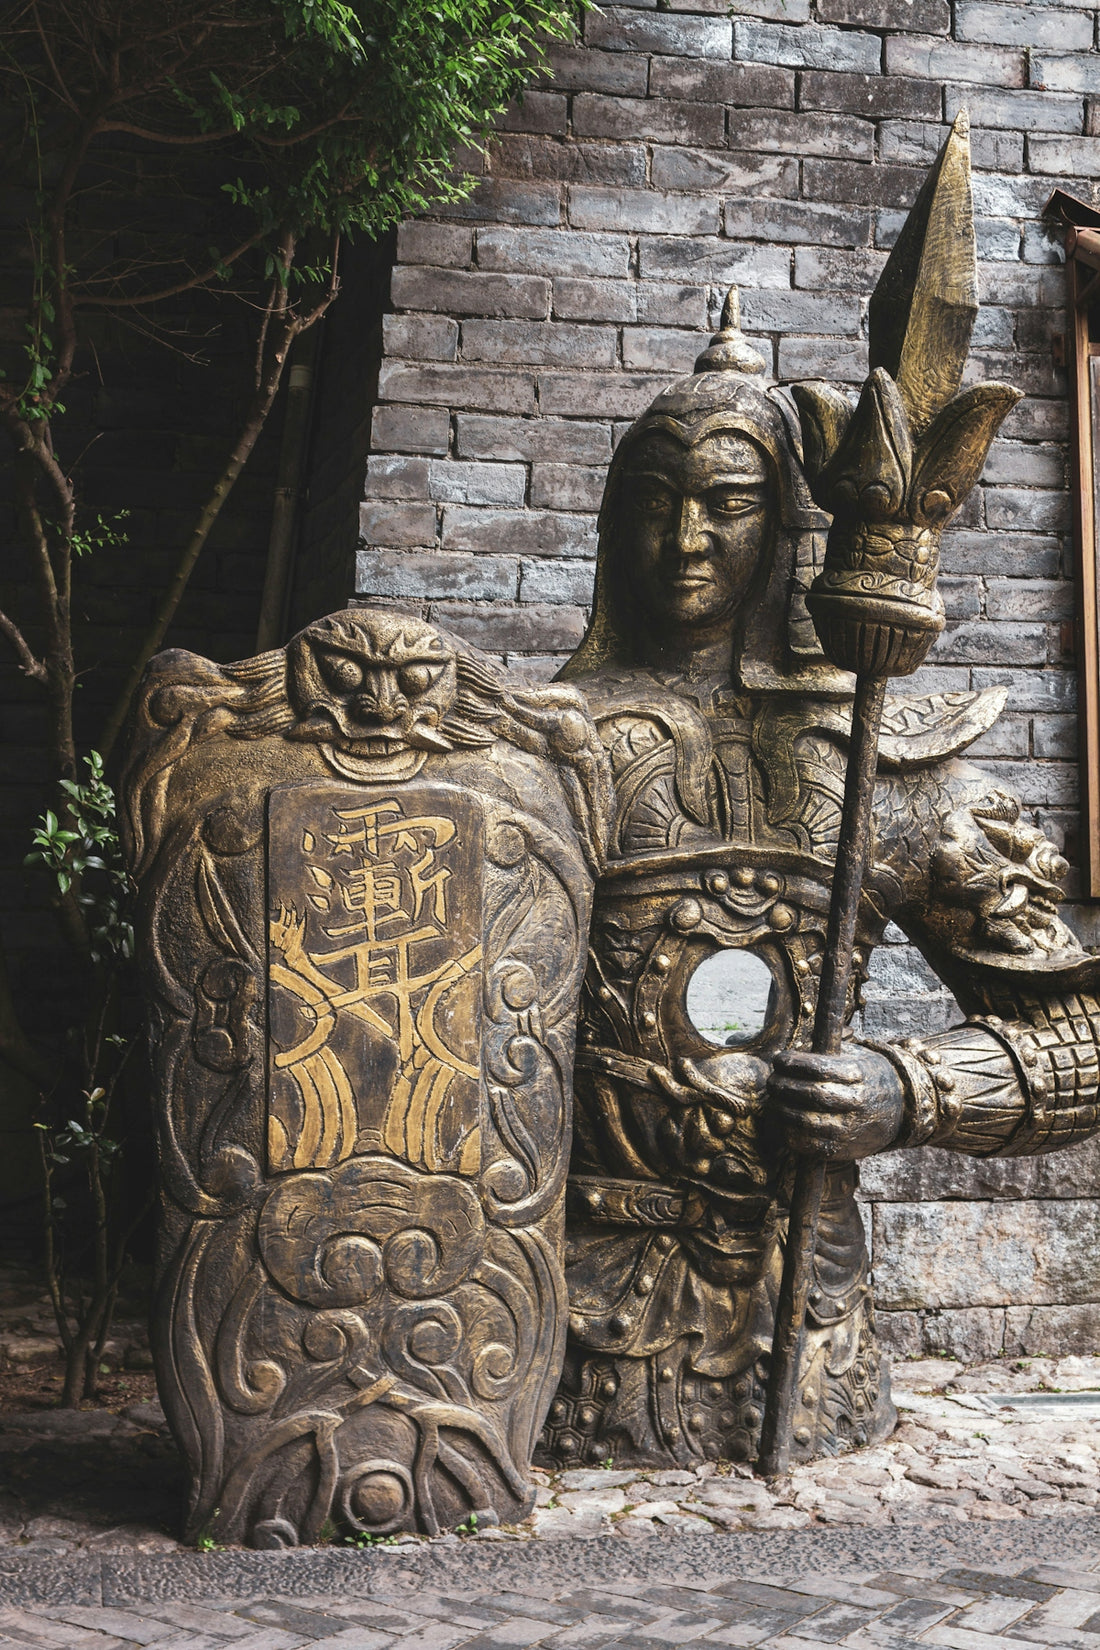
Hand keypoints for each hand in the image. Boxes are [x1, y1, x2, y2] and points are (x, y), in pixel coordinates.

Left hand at [767, 1047, 903, 1160]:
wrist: (899, 1110)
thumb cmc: (866, 1077)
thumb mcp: (855, 1055)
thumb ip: (826, 1053)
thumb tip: (789, 1055)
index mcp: (859, 1074)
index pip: (818, 1068)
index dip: (793, 1063)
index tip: (780, 1060)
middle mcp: (856, 1102)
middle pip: (810, 1095)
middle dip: (783, 1086)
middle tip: (772, 1081)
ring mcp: (849, 1128)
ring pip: (806, 1121)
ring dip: (782, 1110)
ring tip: (775, 1100)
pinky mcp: (842, 1150)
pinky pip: (809, 1145)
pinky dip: (790, 1133)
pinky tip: (783, 1121)